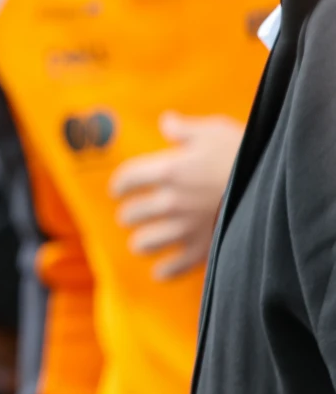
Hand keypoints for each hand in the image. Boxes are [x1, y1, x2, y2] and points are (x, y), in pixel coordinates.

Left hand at [109, 113, 243, 278]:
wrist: (274, 183)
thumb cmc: (243, 152)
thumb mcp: (213, 130)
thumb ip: (184, 129)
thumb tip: (167, 122)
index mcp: (167, 171)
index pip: (126, 180)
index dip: (119, 185)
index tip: (119, 189)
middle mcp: (170, 201)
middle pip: (130, 214)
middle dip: (130, 214)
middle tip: (134, 214)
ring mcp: (185, 227)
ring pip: (144, 243)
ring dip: (141, 241)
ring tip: (144, 240)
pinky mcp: (204, 247)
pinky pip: (175, 267)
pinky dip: (164, 271)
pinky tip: (160, 270)